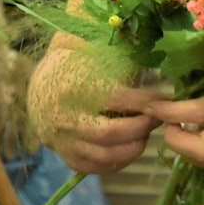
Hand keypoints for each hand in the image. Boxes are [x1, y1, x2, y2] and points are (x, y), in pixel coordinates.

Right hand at [28, 45, 164, 174]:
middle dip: (143, 127)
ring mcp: (63, 141)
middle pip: (112, 133)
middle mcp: (63, 117)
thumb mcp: (91, 48)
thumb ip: (116, 44)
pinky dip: (121, 160)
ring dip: (135, 146)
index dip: (146, 101)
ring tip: (146, 130)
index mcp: (71, 85)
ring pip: (107, 156)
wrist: (38, 87)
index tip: (165, 99)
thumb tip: (145, 37)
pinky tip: (132, 144)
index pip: (117, 99)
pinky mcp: (67, 157)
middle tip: (158, 117)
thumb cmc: (74, 63)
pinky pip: (99, 168)